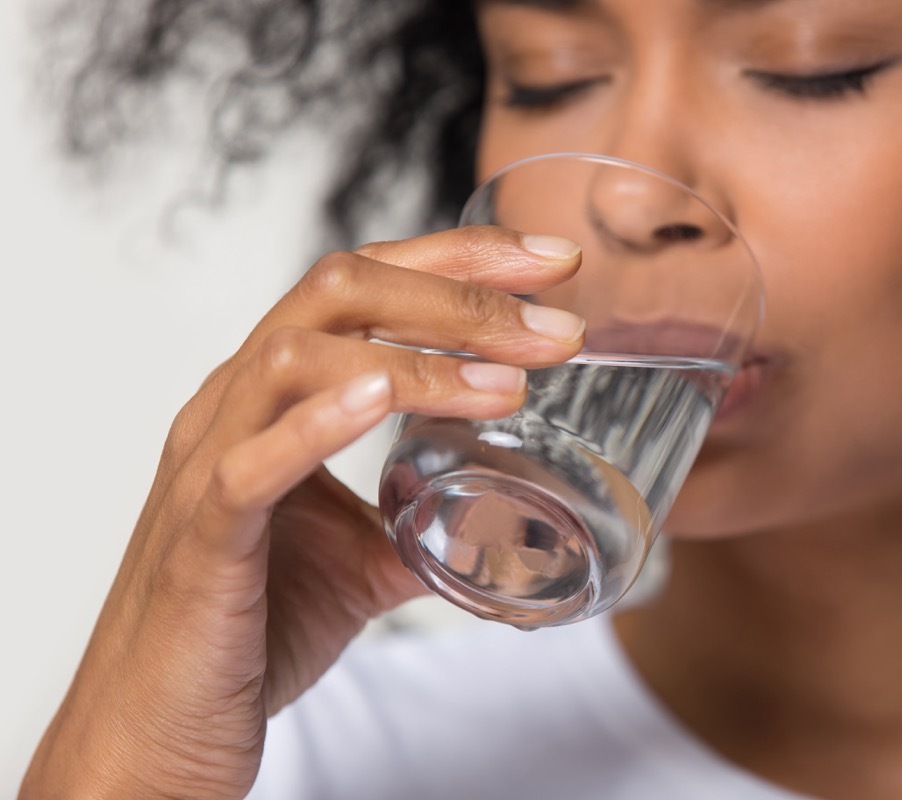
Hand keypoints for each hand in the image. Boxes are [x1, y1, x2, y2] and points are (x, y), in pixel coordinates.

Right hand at [20, 227, 584, 798]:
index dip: (460, 260)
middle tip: (556, 327)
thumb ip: (425, 521)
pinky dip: (319, 423)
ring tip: (508, 385)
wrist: (164, 726)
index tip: (552, 264)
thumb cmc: (251, 625)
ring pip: (297, 358)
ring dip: (417, 360)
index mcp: (276, 394)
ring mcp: (212, 461)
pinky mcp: (203, 535)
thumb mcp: (363, 559)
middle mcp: (239, 404)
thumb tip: (504, 515)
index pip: (366, 283)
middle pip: (340, 291)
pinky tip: (383, 399)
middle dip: (460, 296)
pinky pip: (249, 462)